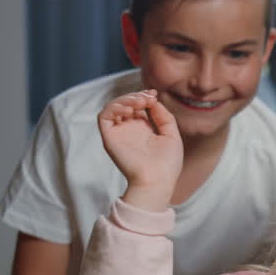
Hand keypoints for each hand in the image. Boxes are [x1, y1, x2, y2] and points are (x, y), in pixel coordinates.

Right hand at [97, 90, 181, 210]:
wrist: (158, 180)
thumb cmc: (168, 163)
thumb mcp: (171, 135)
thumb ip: (164, 116)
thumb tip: (153, 100)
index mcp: (143, 129)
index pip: (138, 106)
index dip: (143, 96)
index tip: (153, 94)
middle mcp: (129, 130)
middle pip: (125, 104)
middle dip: (135, 96)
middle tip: (147, 97)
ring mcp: (119, 133)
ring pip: (113, 107)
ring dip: (124, 99)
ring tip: (139, 102)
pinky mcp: (109, 138)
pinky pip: (103, 117)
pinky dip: (113, 108)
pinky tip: (129, 110)